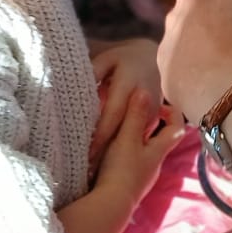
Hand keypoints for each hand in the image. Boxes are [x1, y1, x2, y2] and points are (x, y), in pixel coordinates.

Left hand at [88, 37, 161, 169]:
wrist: (150, 59)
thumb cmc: (123, 60)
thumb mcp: (107, 59)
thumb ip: (92, 71)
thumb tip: (77, 88)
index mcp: (130, 84)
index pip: (113, 114)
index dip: (100, 134)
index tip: (86, 152)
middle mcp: (144, 101)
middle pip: (123, 131)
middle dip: (105, 152)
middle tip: (85, 172)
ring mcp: (152, 113)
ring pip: (132, 139)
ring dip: (113, 155)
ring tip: (92, 173)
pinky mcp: (154, 121)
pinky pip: (136, 138)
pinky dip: (120, 149)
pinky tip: (104, 164)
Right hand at [93, 89, 175, 212]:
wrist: (111, 206)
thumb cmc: (121, 170)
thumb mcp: (128, 139)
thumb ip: (136, 116)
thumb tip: (145, 91)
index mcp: (158, 151)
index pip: (177, 129)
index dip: (173, 113)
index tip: (159, 105)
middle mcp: (154, 165)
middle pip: (160, 141)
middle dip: (150, 125)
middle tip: (132, 113)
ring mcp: (142, 177)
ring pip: (144, 153)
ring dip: (134, 141)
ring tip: (116, 131)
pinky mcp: (129, 185)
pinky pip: (131, 165)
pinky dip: (125, 155)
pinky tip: (109, 154)